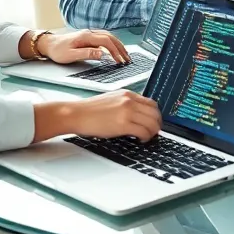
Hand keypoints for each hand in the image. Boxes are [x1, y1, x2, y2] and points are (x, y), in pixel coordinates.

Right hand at [37, 90, 161, 142]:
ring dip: (152, 132)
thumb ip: (126, 103)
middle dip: (157, 124)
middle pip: (155, 113)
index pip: (151, 103)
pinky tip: (140, 140)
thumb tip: (138, 114)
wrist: (77, 114)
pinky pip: (143, 132)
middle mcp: (130, 101)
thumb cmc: (90, 110)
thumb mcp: (112, 99)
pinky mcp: (123, 124)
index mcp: (128, 94)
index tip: (154, 122)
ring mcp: (127, 112)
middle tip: (154, 132)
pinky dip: (145, 137)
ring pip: (152, 123)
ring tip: (147, 137)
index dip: (156, 115)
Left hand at [38, 29, 128, 63]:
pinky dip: (112, 43)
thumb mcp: (70, 55)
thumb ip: (87, 54)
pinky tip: (114, 49)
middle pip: (110, 38)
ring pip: (108, 36)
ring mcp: (89, 34)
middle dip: (120, 48)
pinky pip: (104, 38)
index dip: (115, 51)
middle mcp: (89, 33)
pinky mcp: (88, 37)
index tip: (120, 61)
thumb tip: (102, 53)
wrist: (48, 44)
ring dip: (118, 45)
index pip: (106, 42)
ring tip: (124, 55)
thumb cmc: (57, 50)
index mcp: (86, 37)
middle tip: (127, 59)